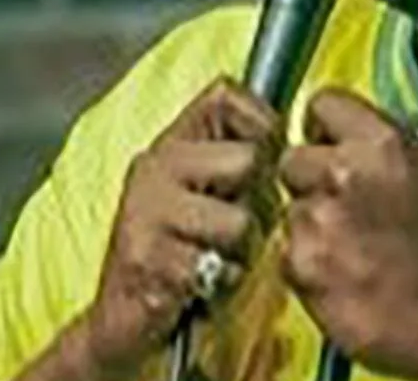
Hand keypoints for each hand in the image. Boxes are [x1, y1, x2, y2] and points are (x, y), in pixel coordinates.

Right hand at [82, 77, 282, 377]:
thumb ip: (236, 160)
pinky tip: (199, 284)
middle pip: (248, 160)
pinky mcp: (148, 258)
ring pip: (241, 220)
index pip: (225, 94)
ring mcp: (147, 211)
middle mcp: (153, 166)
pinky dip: (221, 282)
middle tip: (228, 228)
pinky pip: (222, 266)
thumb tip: (295, 141)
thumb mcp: (206, 194)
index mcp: (171, 143)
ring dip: (240, 251)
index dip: (262, 123)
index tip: (263, 157)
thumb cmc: (181, 255)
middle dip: (256, 202)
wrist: (122, 323)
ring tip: (213, 258)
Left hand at [278, 88, 417, 380]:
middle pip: (293, 158)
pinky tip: (347, 272)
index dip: (327, 125)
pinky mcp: (305, 273)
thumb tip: (392, 123)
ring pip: (290, 208)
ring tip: (354, 244)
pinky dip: (309, 263)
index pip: (322, 104)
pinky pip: (287, 254)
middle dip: (314, 176)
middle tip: (345, 200)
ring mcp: (319, 227)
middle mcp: (344, 179)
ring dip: (313, 221)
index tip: (331, 140)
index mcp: (384, 145)